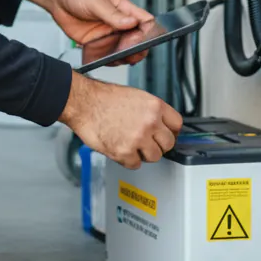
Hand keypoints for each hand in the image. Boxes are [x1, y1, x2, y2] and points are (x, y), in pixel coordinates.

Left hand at [49, 0, 152, 58]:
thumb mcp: (96, 1)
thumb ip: (113, 14)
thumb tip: (130, 22)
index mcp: (123, 9)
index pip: (145, 21)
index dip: (150, 31)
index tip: (147, 39)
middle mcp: (118, 23)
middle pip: (137, 39)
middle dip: (138, 48)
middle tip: (134, 53)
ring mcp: (108, 34)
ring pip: (123, 50)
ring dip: (124, 56)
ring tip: (120, 58)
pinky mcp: (97, 43)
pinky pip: (107, 55)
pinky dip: (108, 60)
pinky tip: (106, 60)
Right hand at [59, 72, 182, 168]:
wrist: (83, 103)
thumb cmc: (103, 98)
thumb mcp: (135, 96)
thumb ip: (151, 111)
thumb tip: (160, 124)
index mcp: (154, 106)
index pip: (177, 124)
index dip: (170, 131)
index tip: (166, 135)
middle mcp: (150, 122)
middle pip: (168, 143)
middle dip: (158, 144)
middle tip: (146, 142)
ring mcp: (138, 138)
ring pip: (155, 156)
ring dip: (144, 154)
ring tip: (131, 145)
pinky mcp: (125, 152)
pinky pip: (136, 164)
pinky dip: (128, 160)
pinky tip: (120, 148)